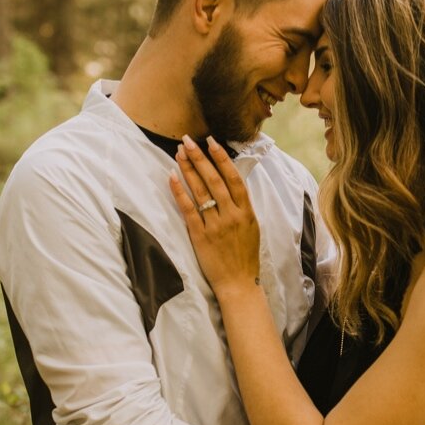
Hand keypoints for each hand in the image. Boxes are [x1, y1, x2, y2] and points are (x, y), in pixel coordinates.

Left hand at [169, 137, 261, 293]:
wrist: (239, 284)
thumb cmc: (245, 257)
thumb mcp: (252, 228)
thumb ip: (243, 207)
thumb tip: (232, 185)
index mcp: (247, 212)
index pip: (234, 178)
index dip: (222, 158)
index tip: (212, 141)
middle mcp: (232, 216)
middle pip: (215, 179)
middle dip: (200, 157)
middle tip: (188, 140)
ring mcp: (216, 226)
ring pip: (201, 191)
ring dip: (189, 169)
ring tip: (179, 153)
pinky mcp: (201, 237)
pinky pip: (188, 210)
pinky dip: (180, 192)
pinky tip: (172, 177)